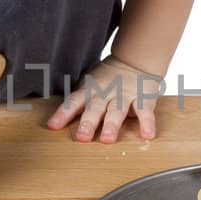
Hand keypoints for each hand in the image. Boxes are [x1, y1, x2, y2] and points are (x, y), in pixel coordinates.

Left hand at [45, 55, 163, 143]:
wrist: (134, 60)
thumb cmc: (107, 79)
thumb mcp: (89, 84)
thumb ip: (78, 102)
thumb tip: (56, 121)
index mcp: (90, 91)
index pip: (74, 102)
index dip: (63, 114)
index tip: (53, 126)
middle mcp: (105, 94)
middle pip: (95, 108)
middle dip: (88, 123)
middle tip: (82, 137)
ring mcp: (124, 96)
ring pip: (117, 111)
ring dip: (111, 125)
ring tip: (107, 139)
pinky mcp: (142, 98)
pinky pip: (145, 111)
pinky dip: (147, 123)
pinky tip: (147, 135)